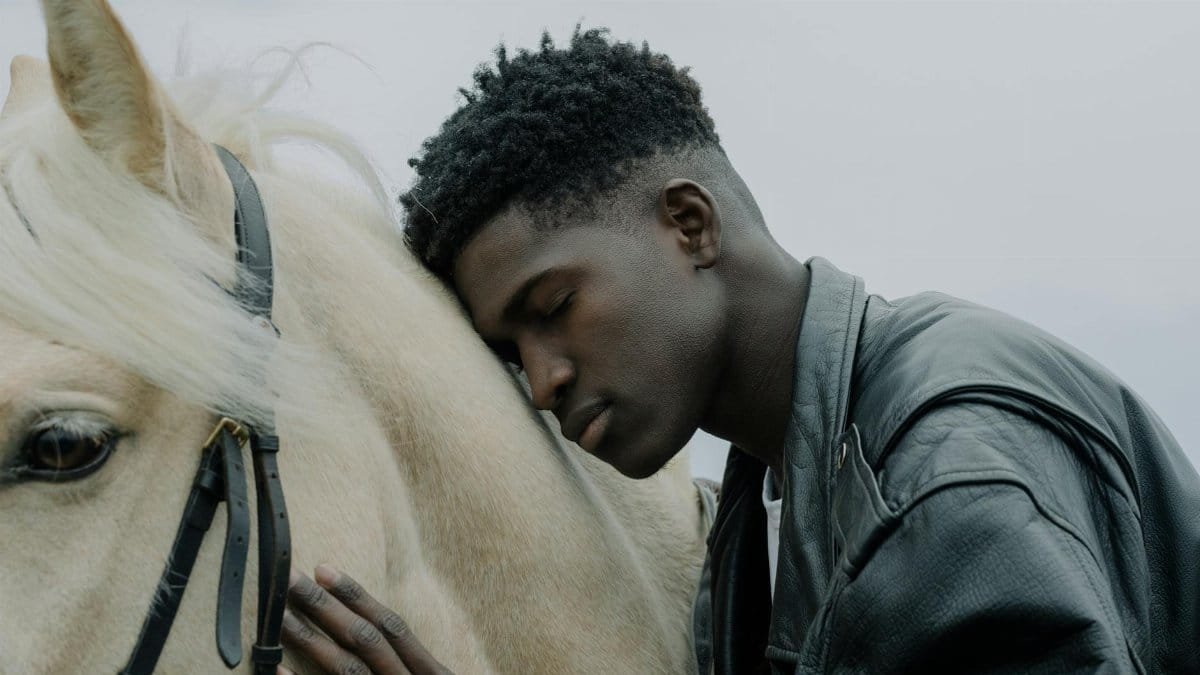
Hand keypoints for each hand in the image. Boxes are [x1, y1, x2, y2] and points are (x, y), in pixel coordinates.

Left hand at [281, 565, 452, 674]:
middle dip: (325, 606)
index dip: (357, 597)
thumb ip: (412, 665)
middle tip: (288, 578)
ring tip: (279, 616)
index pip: (391, 626)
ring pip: (347, 669)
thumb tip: (372, 629)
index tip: (324, 568)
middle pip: (365, 640)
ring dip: (310, 640)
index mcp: (429, 673)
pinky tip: (276, 668)